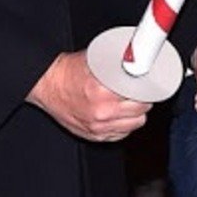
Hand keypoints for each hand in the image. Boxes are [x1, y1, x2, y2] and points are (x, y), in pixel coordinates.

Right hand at [27, 51, 150, 142]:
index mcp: (102, 92)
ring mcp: (98, 126)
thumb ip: (116, 65)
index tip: (149, 86)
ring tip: (131, 104)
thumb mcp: (95, 61)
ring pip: (134, 125)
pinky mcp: (94, 135)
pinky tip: (120, 116)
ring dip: (136, 115)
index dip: (148, 89)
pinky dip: (124, 126)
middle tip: (140, 93)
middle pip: (141, 111)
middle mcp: (102, 112)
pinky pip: (121, 135)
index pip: (140, 95)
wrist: (47, 85)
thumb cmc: (67, 72)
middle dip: (143, 101)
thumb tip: (137, 60)